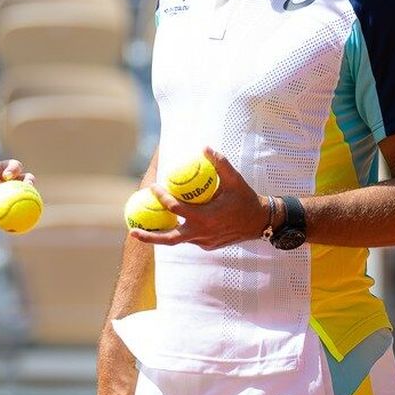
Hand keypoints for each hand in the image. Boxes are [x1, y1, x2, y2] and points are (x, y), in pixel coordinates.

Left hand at [0, 159, 31, 225]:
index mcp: (1, 170)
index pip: (14, 167)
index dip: (15, 169)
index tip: (7, 176)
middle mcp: (8, 184)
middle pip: (25, 181)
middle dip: (30, 183)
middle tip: (27, 187)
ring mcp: (7, 199)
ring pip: (23, 199)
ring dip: (28, 201)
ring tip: (26, 205)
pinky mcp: (4, 213)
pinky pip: (12, 216)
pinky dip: (16, 217)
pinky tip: (16, 221)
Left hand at [129, 147, 266, 249]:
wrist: (261, 222)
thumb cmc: (246, 199)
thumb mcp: (235, 180)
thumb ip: (219, 164)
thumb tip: (204, 147)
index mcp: (206, 218)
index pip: (176, 209)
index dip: (162, 198)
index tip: (153, 187)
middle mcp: (202, 234)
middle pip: (169, 239)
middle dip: (149, 237)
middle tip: (132, 231)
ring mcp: (204, 243)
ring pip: (179, 239)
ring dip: (163, 234)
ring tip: (144, 229)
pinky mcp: (208, 246)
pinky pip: (190, 238)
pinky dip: (180, 231)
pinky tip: (173, 222)